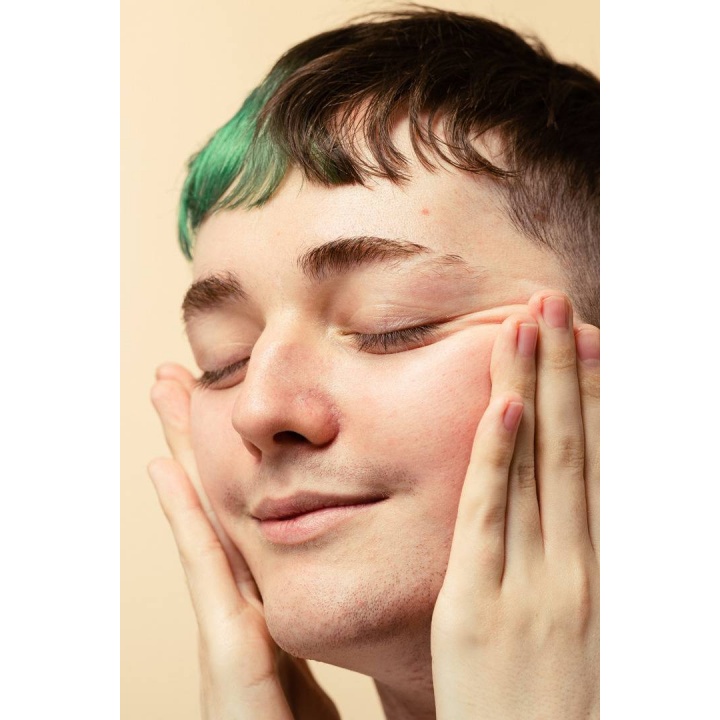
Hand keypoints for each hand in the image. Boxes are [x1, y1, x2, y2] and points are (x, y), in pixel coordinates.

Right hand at [148, 363, 339, 719]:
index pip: (248, 521)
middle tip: (181, 380)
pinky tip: (167, 468)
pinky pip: (205, 567)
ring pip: (205, 519)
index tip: (222, 407)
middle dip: (199, 439)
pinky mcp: (229, 651)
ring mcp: (229, 625)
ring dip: (186, 454)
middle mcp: (245, 605)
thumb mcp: (342, 650)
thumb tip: (370, 552)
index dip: (230, 465)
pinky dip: (184, 517)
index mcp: (273, 605)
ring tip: (168, 395)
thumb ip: (346, 605)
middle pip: (220, 503)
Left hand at [431, 290, 599, 719]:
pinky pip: (491, 515)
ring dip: (534, 387)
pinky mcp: (482, 605)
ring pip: (538, 463)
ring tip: (528, 322)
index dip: (594, 394)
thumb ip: (578, 559)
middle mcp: (582, 565)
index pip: (600, 459)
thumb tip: (576, 497)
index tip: (584, 340)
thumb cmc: (559, 705)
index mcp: (605, 569)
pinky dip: (500, 455)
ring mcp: (536, 583)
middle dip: (563, 368)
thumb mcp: (583, 626)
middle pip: (572, 444)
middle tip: (554, 301)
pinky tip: (507, 403)